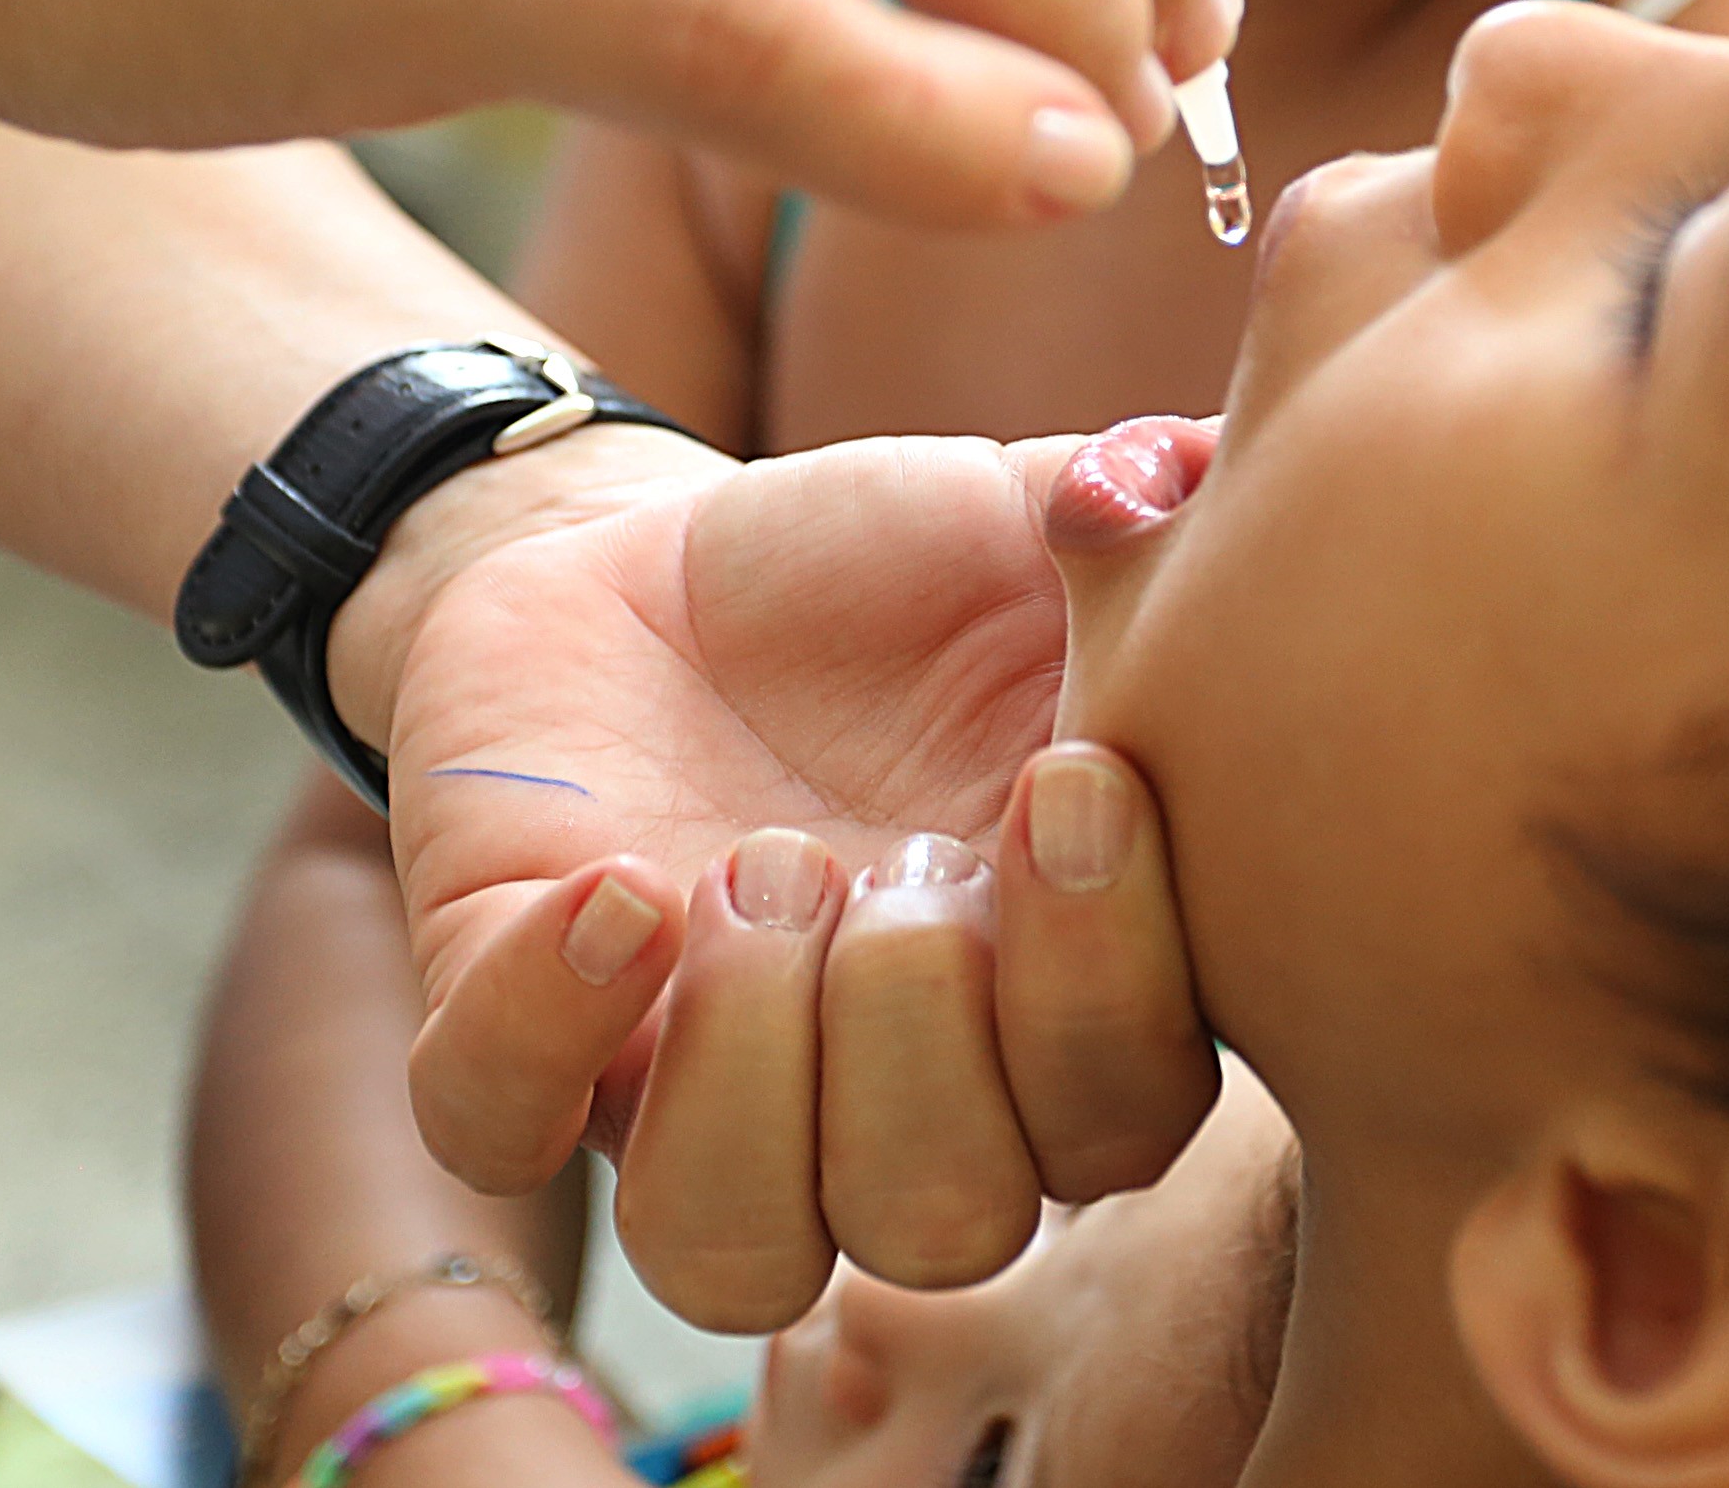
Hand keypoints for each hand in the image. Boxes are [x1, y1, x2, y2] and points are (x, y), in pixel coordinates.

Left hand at [349, 429, 1217, 1327]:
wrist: (653, 552)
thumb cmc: (891, 573)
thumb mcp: (1042, 522)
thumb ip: (1169, 534)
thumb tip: (1227, 479)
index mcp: (1047, 994)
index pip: (1123, 1118)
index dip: (1107, 996)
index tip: (1064, 779)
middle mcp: (883, 1087)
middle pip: (944, 1225)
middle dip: (924, 1055)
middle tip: (893, 857)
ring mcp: (686, 1080)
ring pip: (725, 1250)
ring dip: (750, 1083)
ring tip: (750, 876)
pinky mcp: (511, 1029)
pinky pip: (501, 1124)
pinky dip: (544, 1031)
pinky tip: (611, 887)